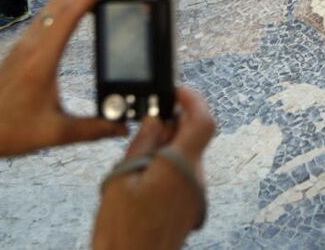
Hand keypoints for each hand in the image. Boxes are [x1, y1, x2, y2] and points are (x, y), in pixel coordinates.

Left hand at [0, 0, 129, 164]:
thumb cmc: (10, 132)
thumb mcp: (57, 134)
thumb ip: (94, 130)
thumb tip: (124, 127)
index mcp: (42, 58)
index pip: (72, 12)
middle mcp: (31, 45)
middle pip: (64, 2)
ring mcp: (23, 46)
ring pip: (53, 7)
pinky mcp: (20, 51)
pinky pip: (45, 18)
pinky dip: (66, 8)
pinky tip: (76, 16)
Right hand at [93, 87, 215, 249]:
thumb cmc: (122, 232)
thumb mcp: (122, 180)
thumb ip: (142, 144)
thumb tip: (155, 119)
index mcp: (181, 166)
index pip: (203, 121)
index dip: (194, 100)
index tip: (177, 92)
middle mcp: (196, 179)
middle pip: (193, 137)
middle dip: (171, 126)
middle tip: (144, 128)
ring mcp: (196, 195)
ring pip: (187, 156)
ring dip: (167, 148)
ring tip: (135, 162)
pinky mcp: (191, 208)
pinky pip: (184, 174)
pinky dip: (168, 166)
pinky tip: (142, 180)